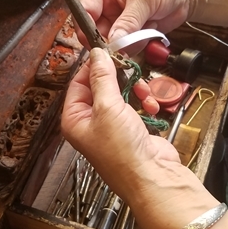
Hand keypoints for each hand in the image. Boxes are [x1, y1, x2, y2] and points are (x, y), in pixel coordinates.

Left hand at [62, 48, 215, 228]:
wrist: (152, 176)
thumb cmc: (122, 152)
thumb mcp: (108, 107)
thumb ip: (102, 78)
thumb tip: (96, 55)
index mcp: (74, 120)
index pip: (78, 84)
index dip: (92, 67)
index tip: (107, 53)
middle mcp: (90, 123)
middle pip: (100, 87)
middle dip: (118, 79)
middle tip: (129, 68)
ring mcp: (112, 127)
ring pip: (120, 95)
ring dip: (134, 90)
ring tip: (143, 93)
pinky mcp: (131, 129)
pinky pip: (135, 106)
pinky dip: (144, 103)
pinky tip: (151, 107)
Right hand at [78, 0, 196, 49]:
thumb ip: (128, 21)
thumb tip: (113, 42)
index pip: (84, 10)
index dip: (86, 26)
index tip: (95, 42)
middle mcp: (107, 7)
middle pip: (94, 31)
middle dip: (107, 41)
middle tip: (121, 47)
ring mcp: (119, 23)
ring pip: (111, 43)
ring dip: (126, 44)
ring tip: (145, 30)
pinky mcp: (131, 35)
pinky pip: (127, 48)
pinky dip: (137, 46)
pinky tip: (150, 32)